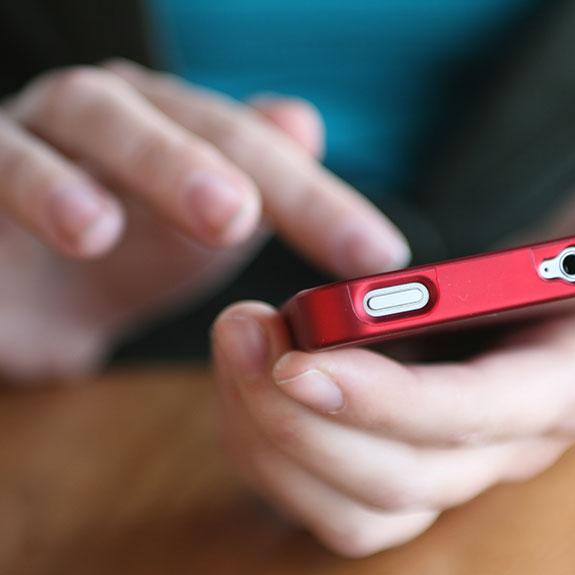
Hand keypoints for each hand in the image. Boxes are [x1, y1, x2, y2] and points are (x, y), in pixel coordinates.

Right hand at [0, 61, 407, 380]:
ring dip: (116, 168)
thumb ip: (255, 185)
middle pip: (168, 120)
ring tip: (137, 227)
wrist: (22, 297)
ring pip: (69, 127)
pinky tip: (76, 231)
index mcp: (173, 127)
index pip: (254, 151)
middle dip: (206, 163)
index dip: (317, 201)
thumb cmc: (119, 257)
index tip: (377, 256)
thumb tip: (303, 121)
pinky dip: (30, 188)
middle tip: (241, 216)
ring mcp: (29, 136)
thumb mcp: (197, 233)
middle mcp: (107, 115)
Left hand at [212, 171, 574, 555]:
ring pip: (353, 507)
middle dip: (304, 420)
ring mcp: (458, 459)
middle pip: (398, 480)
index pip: (471, 417)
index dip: (384, 402)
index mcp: (564, 386)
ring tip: (235, 346)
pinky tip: (248, 376)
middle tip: (240, 330)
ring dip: (275, 442)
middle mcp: (507, 444)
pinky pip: (331, 492)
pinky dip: (273, 448)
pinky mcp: (415, 452)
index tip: (298, 356)